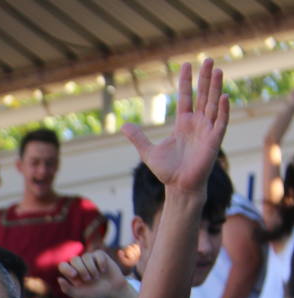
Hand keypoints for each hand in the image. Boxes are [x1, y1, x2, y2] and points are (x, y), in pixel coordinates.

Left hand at [59, 250, 126, 297]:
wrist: (112, 292)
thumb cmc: (94, 293)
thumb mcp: (79, 294)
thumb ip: (67, 289)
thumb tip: (59, 278)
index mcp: (71, 273)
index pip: (63, 265)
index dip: (67, 269)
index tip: (74, 275)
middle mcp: (79, 264)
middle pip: (74, 259)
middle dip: (82, 269)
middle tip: (88, 279)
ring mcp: (90, 259)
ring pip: (86, 256)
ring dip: (92, 268)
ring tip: (96, 277)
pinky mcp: (100, 256)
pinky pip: (97, 254)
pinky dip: (101, 263)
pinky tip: (103, 270)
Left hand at [122, 60, 227, 191]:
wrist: (178, 187)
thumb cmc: (167, 171)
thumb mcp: (148, 152)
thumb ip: (138, 138)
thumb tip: (124, 125)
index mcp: (183, 123)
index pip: (186, 97)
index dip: (186, 82)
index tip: (186, 65)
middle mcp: (197, 123)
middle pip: (202, 95)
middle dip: (205, 78)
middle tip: (207, 59)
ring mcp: (207, 130)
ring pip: (213, 104)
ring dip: (215, 87)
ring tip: (217, 70)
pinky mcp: (215, 140)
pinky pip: (221, 122)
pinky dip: (223, 109)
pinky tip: (224, 95)